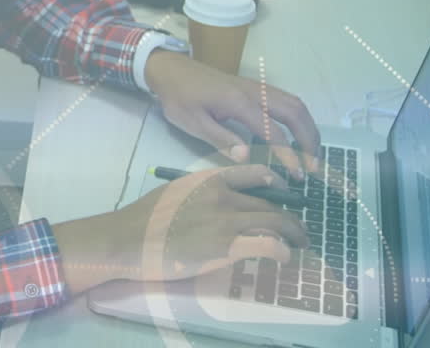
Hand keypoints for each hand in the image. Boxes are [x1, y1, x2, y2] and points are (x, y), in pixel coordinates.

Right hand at [52, 165, 307, 291]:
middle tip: (298, 230)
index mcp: (210, 179)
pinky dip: (283, 250)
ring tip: (300, 244)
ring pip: (277, 221)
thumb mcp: (177, 193)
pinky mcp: (227, 246)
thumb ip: (203, 194)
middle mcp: (224, 194)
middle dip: (291, 216)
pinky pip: (269, 244)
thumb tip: (221, 205)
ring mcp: (226, 219)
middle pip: (271, 202)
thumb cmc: (146, 219)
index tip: (287, 195)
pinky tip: (285, 257)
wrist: (129, 239)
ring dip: (294, 234)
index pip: (257, 173)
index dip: (279, 184)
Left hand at [144, 50, 320, 178]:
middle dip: (310, 139)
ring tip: (312, 153)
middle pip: (295, 112)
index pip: (274, 132)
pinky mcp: (254, 87)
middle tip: (315, 166)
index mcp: (239, 103)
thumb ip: (221, 139)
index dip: (288, 155)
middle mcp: (254, 91)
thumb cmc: (179, 97)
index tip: (297, 176)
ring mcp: (256, 87)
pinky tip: (297, 134)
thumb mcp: (193, 123)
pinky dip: (298, 117)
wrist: (171, 70)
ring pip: (294, 103)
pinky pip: (285, 100)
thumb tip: (247, 158)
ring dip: (308, 127)